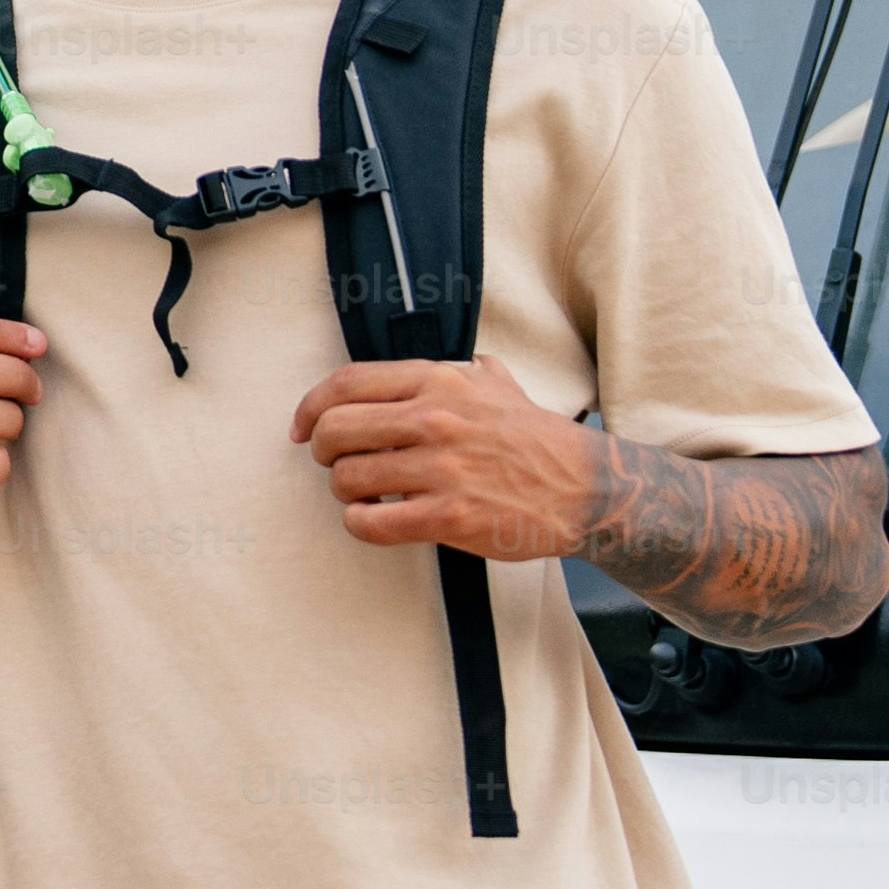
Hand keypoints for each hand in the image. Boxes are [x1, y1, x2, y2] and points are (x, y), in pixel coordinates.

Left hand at [290, 354, 597, 559]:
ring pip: (347, 478)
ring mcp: (442, 468)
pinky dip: (360, 524)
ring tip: (365, 495)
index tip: (302, 429)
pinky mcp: (449, 516)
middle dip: (322, 451)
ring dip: (345, 492)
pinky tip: (376, 520)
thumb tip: (451, 364)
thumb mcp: (502, 386)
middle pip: (335, 430)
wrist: (586, 489)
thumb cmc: (537, 439)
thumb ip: (466, 371)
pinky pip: (371, 523)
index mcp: (440, 382)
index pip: (346, 384)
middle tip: (334, 464)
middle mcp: (435, 419)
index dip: (310, 408)